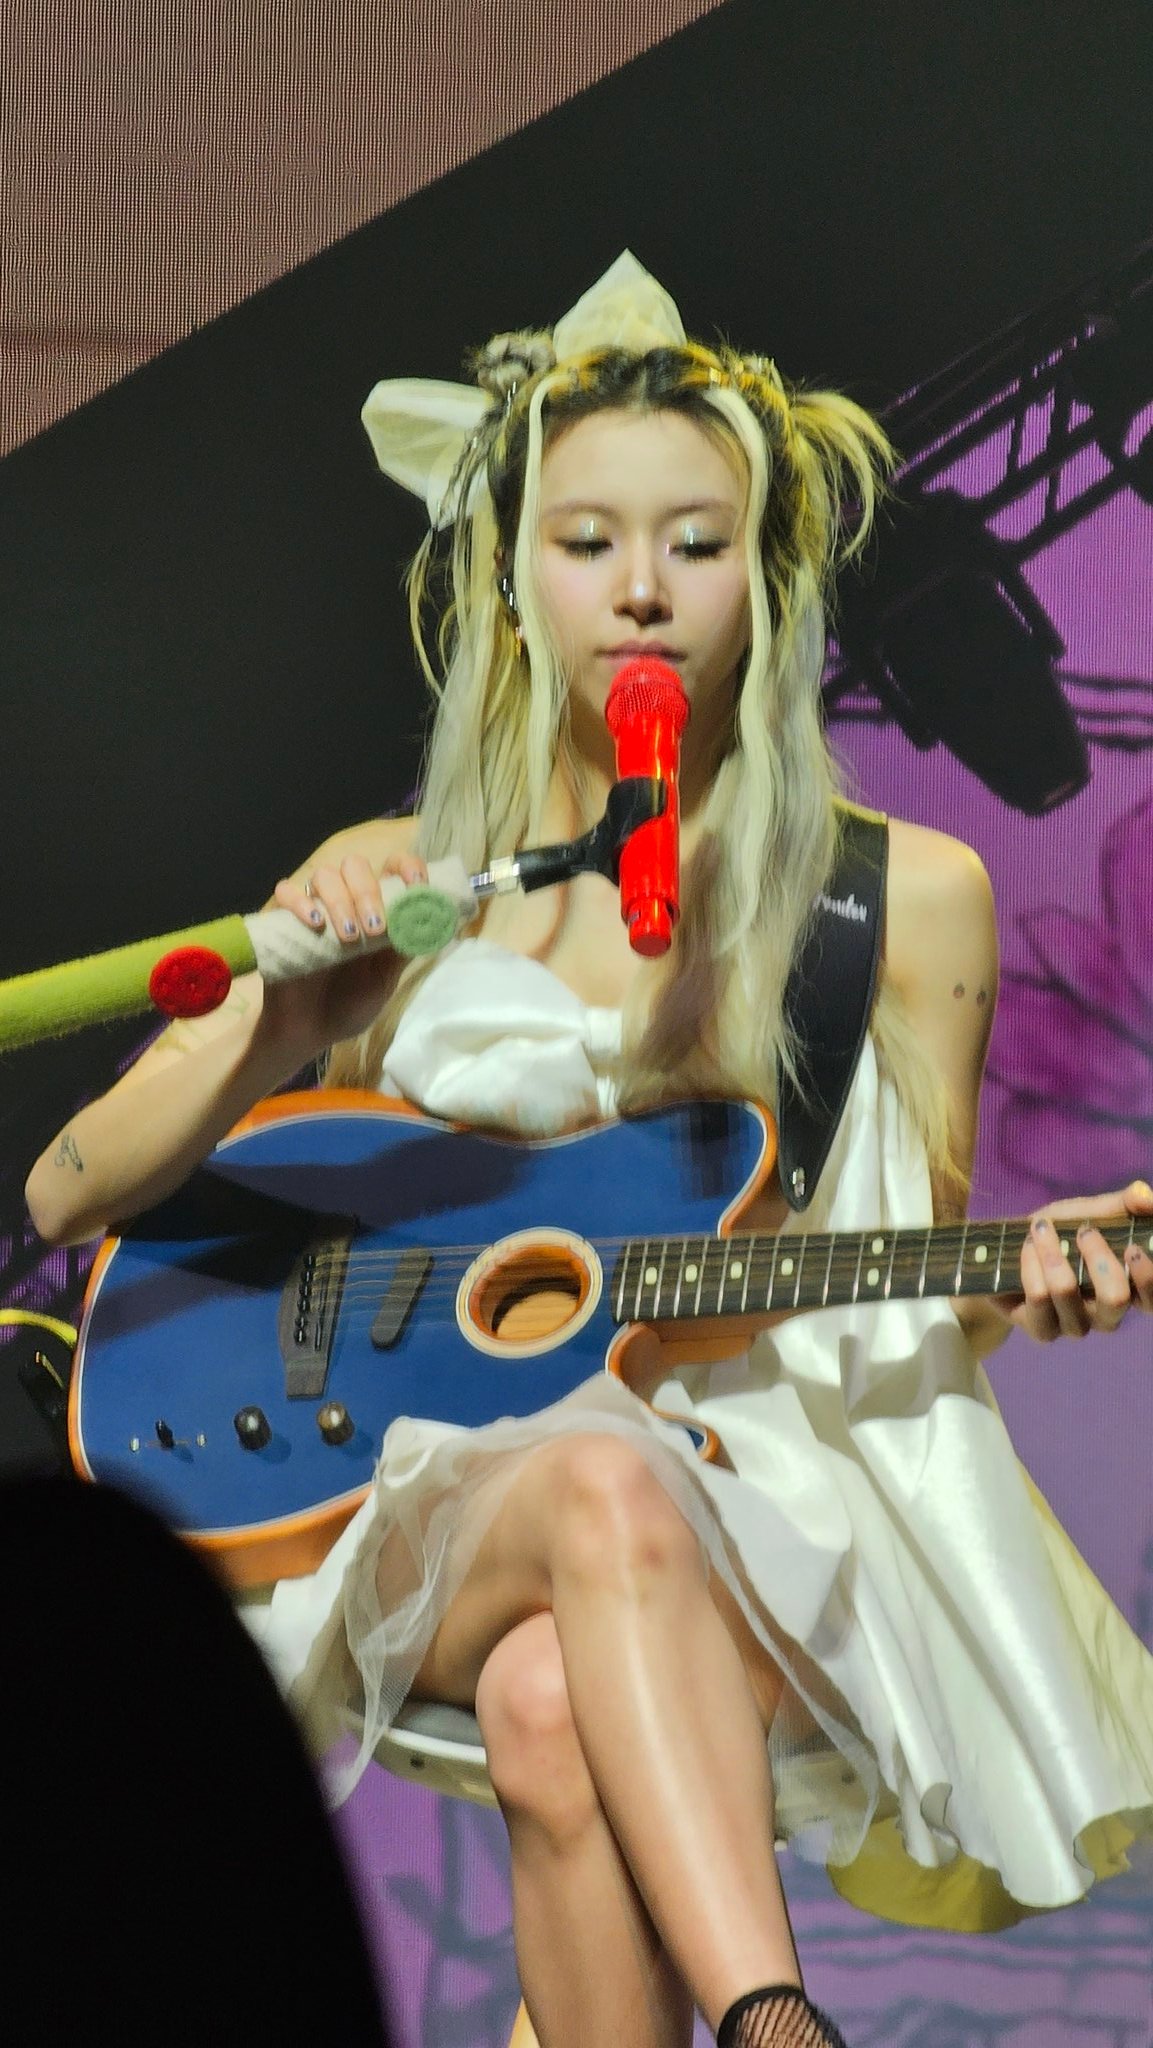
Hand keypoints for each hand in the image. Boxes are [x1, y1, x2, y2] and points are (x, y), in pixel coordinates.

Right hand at [261, 848, 428, 1056]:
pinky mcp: (282, 920)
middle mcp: (345, 901)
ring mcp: (313, 907)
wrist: (310, 1031)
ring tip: (349, 937)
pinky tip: (315, 924)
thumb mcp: (385, 979)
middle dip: (369, 892)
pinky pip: (285, 892)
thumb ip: (402, 949)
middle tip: (375, 929)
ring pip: (324, 875)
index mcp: (375, 909)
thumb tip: (431, 922)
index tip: (417, 886)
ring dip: (340, 900)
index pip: (391, 868)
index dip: (407, 867)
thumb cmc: (350, 1004)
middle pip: (355, 866)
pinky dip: (301, 901)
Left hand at [1004, 1180, 1152, 1341]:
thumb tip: (1148, 1195)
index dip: (1148, 1278)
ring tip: (1042, 1229)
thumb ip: (1126, 1204)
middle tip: (1085, 1231)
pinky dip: (1030, 1263)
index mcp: (1129, 1290)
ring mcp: (1075, 1326)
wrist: (1012, 1250)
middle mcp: (1106, 1315)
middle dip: (1098, 1258)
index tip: (1132, 1247)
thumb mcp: (1094, 1211)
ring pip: (1067, 1291)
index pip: (1152, 1300)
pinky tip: (1027, 1246)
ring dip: (1052, 1252)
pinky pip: (1038, 1296)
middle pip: (1115, 1300)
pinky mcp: (1043, 1330)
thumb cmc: (1063, 1232)